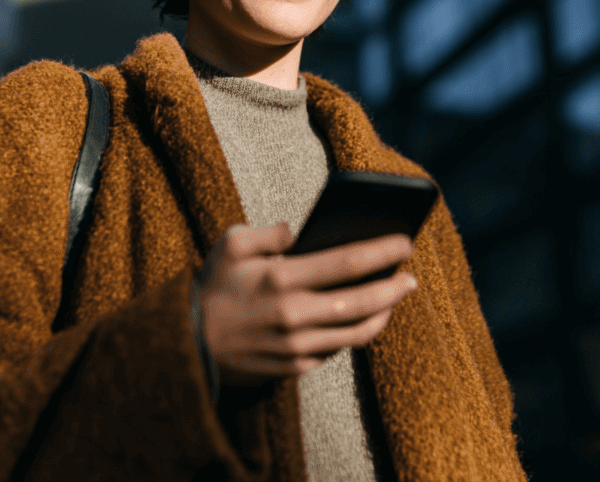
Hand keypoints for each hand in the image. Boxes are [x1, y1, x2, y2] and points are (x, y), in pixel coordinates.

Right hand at [198, 222, 417, 386]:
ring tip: (395, 297)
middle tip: (412, 277)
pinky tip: (365, 319)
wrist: (187, 346)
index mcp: (282, 279)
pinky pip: (336, 350)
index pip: (348, 262)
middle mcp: (294, 315)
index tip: (405, 242)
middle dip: (394, 287)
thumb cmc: (212, 289)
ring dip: (383, 314)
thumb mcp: (231, 245)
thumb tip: (299, 233)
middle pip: (362, 301)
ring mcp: (296, 346)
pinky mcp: (295, 368)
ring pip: (356, 332)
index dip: (383, 252)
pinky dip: (355, 334)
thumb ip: (268, 232)